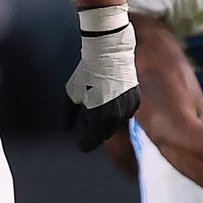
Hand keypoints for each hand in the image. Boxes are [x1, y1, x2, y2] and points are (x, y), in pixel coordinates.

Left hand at [65, 15, 140, 152]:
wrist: (109, 56)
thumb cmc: (86, 75)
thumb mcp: (70, 95)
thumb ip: (67, 116)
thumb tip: (66, 129)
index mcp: (99, 118)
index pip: (93, 142)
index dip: (85, 145)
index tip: (80, 145)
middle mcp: (117, 117)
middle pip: (105, 134)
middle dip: (94, 131)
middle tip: (85, 119)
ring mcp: (129, 109)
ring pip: (117, 125)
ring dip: (106, 122)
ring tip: (97, 108)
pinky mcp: (136, 101)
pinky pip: (126, 114)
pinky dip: (117, 113)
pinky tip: (109, 101)